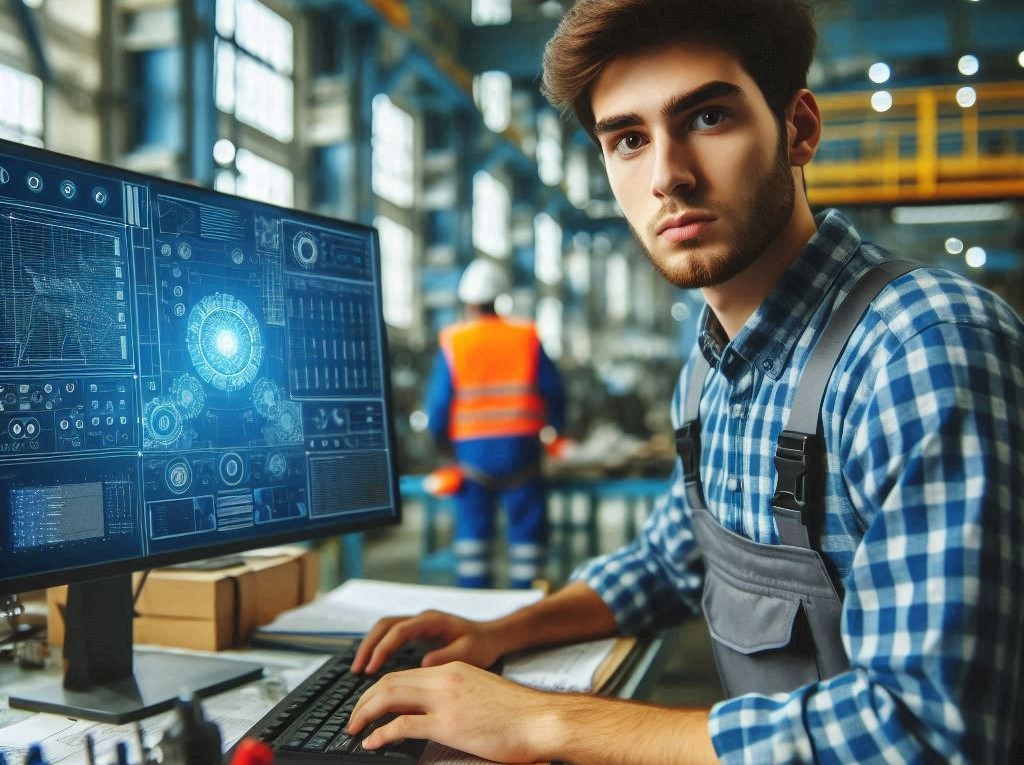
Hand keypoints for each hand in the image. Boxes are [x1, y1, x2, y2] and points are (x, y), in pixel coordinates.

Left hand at [347, 662, 553, 763]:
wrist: (541, 719)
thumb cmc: (518, 714)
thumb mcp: (481, 693)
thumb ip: (457, 695)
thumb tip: (436, 712)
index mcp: (453, 669)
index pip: (404, 674)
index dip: (379, 689)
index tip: (367, 704)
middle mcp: (446, 678)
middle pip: (390, 681)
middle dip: (364, 700)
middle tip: (352, 718)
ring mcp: (446, 700)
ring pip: (390, 697)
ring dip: (365, 713)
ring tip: (354, 729)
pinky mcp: (448, 724)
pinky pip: (403, 725)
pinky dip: (382, 733)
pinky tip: (373, 742)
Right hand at [351, 610, 505, 674]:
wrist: (492, 636)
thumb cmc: (482, 645)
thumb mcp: (468, 653)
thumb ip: (446, 657)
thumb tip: (423, 664)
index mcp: (431, 621)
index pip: (398, 631)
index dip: (382, 649)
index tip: (372, 669)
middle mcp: (421, 618)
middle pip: (385, 625)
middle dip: (368, 646)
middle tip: (357, 669)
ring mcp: (419, 623)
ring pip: (385, 628)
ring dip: (370, 646)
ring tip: (359, 669)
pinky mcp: (418, 632)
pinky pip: (391, 635)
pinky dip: (379, 647)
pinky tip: (374, 665)